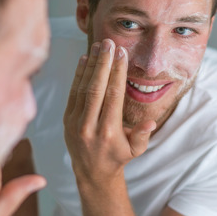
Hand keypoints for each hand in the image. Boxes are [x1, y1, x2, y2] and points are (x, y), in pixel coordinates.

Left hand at [63, 39, 155, 184]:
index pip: (113, 96)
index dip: (117, 72)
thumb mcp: (136, 150)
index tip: (121, 54)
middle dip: (103, 63)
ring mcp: (75, 122)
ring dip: (91, 65)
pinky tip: (85, 59)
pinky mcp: (66, 119)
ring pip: (83, 88)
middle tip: (109, 43)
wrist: (92, 172)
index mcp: (108, 131)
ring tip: (98, 46)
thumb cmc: (119, 156)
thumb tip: (150, 122)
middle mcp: (89, 126)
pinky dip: (78, 75)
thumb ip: (142, 135)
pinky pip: (73, 92)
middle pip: (96, 88)